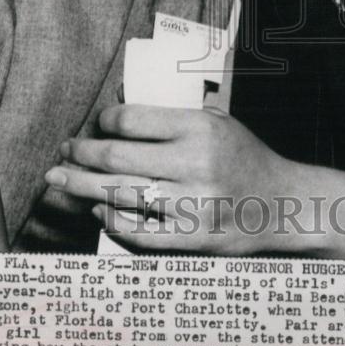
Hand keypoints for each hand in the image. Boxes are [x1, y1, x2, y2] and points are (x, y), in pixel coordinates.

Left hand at [44, 104, 299, 253]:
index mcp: (200, 128)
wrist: (284, 203)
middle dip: (80, 155)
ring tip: (60, 180)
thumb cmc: (244, 157)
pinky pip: (138, 233)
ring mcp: (193, 205)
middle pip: (116, 159)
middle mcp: (195, 164)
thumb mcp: (217, 122)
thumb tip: (117, 107)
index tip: (96, 125)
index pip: (131, 121)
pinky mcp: (193, 239)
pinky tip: (97, 210)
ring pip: (119, 195)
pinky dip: (111, 220)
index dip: (104, 122)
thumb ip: (171, 116)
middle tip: (62, 153)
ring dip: (82, 187)